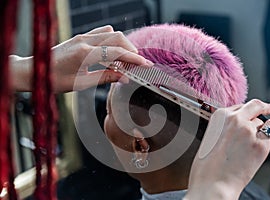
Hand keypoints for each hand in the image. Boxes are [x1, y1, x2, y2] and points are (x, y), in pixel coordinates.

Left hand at [11, 25, 151, 92]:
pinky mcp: (80, 37)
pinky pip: (102, 33)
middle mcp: (84, 41)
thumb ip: (105, 77)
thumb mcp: (81, 83)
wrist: (34, 71)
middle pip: (117, 37)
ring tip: (126, 59)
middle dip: (131, 49)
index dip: (133, 58)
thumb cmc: (54, 80)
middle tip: (137, 64)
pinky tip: (112, 53)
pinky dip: (112, 41)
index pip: (116, 52)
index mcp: (84, 54)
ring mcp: (82, 36)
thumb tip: (124, 77)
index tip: (145, 64)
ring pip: (111, 32)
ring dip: (122, 44)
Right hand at [185, 99, 269, 199]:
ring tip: (257, 139)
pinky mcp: (261, 144)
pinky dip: (268, 140)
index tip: (253, 110)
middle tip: (269, 108)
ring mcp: (249, 131)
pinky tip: (259, 146)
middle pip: (256, 106)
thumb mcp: (211, 137)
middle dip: (264, 107)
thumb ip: (225, 127)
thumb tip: (240, 125)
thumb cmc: (207, 165)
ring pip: (264, 123)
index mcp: (219, 116)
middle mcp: (235, 119)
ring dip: (263, 128)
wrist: (212, 182)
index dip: (248, 109)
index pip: (240, 106)